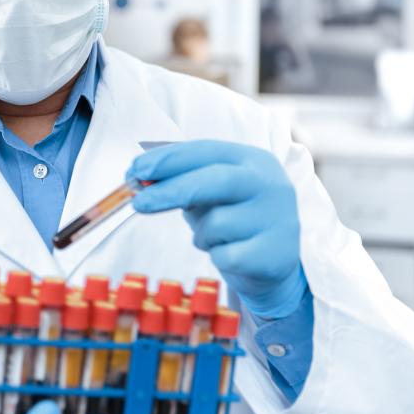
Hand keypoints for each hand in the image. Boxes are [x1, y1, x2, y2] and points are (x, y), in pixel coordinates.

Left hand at [127, 140, 306, 318]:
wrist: (272, 261)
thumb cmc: (232, 217)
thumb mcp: (210, 191)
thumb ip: (180, 179)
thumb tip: (135, 176)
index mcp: (253, 160)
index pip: (207, 151)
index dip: (169, 159)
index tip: (137, 170)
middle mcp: (271, 184)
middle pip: (215, 180)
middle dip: (171, 190)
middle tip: (138, 203)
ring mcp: (278, 218)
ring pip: (216, 224)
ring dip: (201, 234)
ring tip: (212, 237)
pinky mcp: (275, 254)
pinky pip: (225, 256)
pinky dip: (216, 256)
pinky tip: (229, 253)